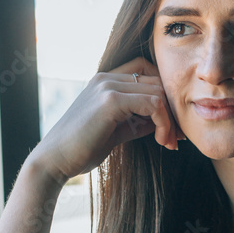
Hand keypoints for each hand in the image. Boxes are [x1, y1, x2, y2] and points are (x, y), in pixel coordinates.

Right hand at [28, 56, 185, 183]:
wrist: (56, 160)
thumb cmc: (83, 148)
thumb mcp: (116, 130)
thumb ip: (137, 120)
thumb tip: (161, 121)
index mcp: (106, 81)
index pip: (148, 72)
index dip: (164, 96)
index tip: (171, 125)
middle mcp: (107, 77)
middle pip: (157, 81)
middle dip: (172, 110)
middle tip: (177, 137)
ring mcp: (107, 86)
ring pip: (158, 91)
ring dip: (170, 120)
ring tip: (169, 142)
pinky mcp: (110, 100)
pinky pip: (152, 103)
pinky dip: (163, 123)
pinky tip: (161, 140)